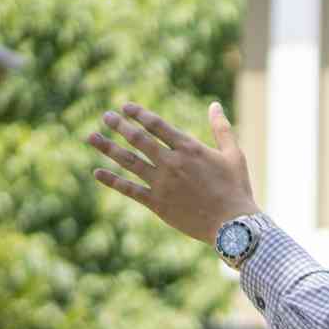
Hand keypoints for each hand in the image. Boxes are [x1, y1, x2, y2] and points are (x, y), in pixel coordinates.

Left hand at [86, 101, 258, 243]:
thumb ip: (221, 128)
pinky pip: (129, 189)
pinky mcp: (157, 202)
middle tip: (106, 116)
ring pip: (129, 161)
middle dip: (120, 126)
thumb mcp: (234, 154)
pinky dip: (112, 180)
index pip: (157, 125)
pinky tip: (97, 172)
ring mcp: (162, 183)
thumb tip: (214, 104)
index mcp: (190, 149)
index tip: (125, 106)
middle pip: (139, 139)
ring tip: (91, 137)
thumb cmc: (236, 188)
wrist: (232, 224)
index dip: (139, 114)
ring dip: (108, 148)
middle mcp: (172, 162)